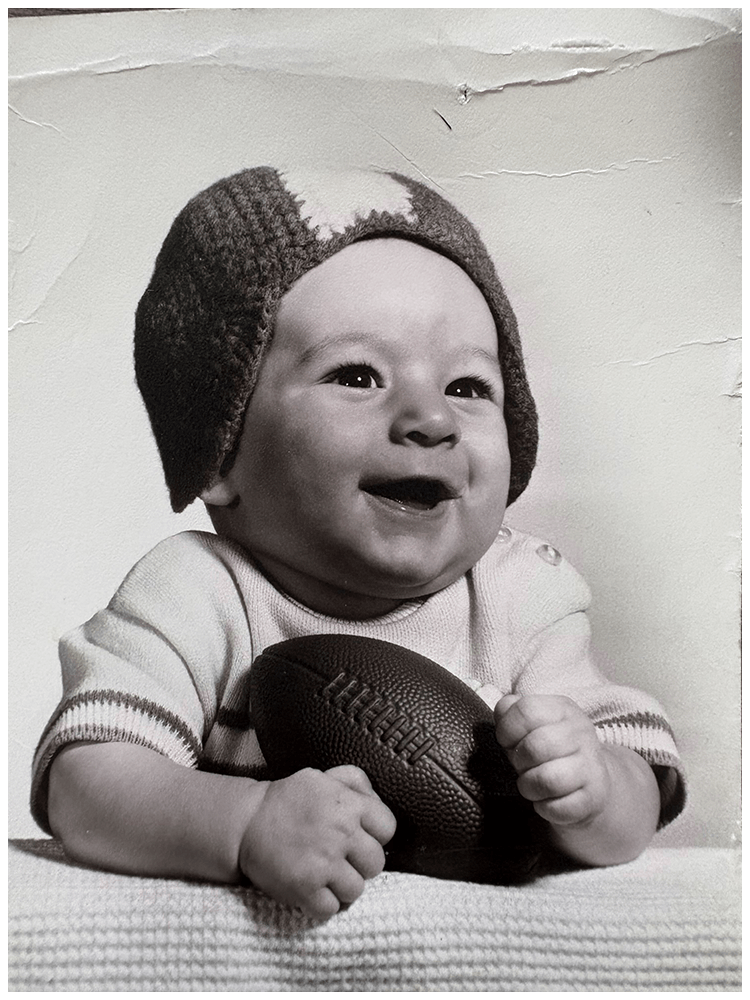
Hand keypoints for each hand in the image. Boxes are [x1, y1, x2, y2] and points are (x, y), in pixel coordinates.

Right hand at [238, 765, 395, 919]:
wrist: (246, 822)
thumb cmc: (288, 799)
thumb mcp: (322, 777)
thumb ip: (355, 782)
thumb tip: (376, 801)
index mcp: (348, 805)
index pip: (388, 828)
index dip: (376, 834)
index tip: (360, 836)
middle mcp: (341, 833)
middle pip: (376, 863)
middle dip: (360, 863)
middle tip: (341, 858)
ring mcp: (324, 863)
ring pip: (356, 890)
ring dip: (342, 886)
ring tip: (325, 874)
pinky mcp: (305, 888)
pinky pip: (331, 909)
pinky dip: (322, 904)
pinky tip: (312, 889)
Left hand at [494, 694, 609, 828]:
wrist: (591, 782)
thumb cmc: (550, 750)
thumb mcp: (531, 725)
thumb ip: (511, 712)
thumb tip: (503, 709)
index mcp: (563, 709)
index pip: (526, 710)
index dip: (507, 729)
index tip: (507, 741)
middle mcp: (581, 733)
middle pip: (535, 746)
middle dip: (518, 761)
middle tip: (521, 766)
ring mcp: (591, 766)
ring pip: (547, 780)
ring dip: (528, 786)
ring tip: (531, 784)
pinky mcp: (594, 797)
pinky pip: (558, 808)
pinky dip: (544, 808)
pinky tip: (547, 800)